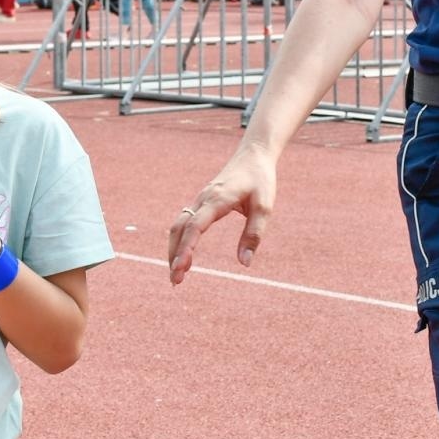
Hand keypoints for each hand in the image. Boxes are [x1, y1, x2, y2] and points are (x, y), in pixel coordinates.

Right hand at [167, 143, 275, 283]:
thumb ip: (254, 234)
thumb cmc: (260, 180)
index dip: (186, 248)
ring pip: (178, 226)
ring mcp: (200, 200)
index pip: (195, 226)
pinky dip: (179, 241)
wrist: (253, 156)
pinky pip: (184, 223)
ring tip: (176, 275)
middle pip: (179, 228)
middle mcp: (203, 200)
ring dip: (174, 250)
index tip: (180, 268)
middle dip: (173, 255)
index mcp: (218, 199)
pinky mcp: (201, 203)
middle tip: (174, 281)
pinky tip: (183, 258)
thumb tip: (244, 263)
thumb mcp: (265, 207)